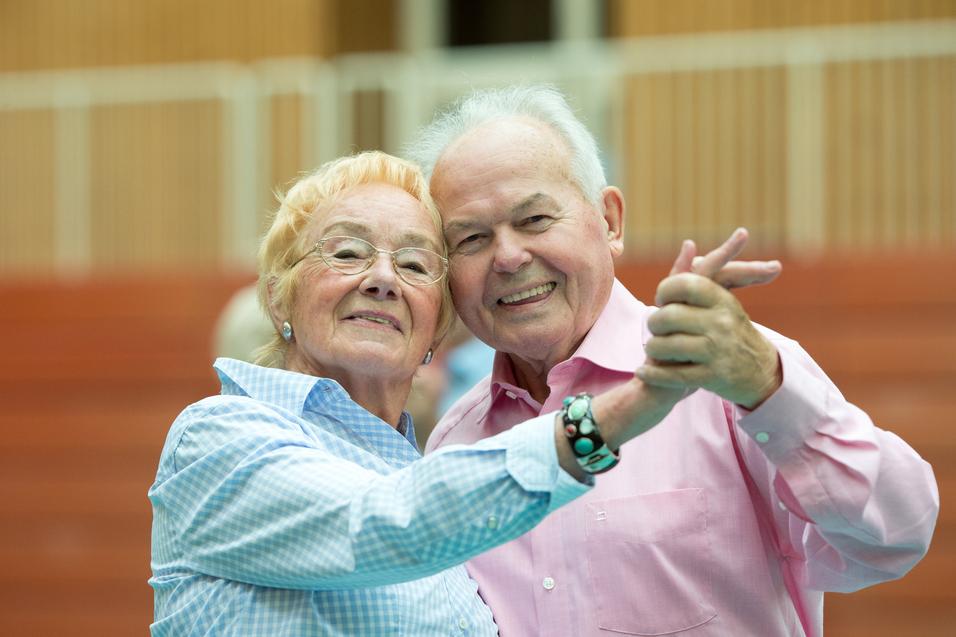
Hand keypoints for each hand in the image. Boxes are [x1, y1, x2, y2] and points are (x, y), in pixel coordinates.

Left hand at [636, 228, 782, 408]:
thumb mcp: (720, 302)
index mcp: (723, 300)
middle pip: (668, 316)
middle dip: (654, 323)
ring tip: (652, 349)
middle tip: (655, 328)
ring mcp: (718, 350)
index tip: (662, 300)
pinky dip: (653, 374)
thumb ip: (696, 277)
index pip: (683, 284)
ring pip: (666, 345)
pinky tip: (643, 371)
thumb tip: (687, 244)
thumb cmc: (730, 332)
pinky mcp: (712, 376)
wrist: (759, 372)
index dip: (665, 291)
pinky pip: (672, 374)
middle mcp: (722, 322)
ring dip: (653, 348)